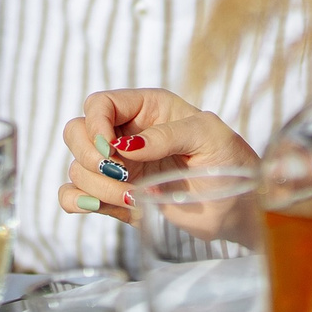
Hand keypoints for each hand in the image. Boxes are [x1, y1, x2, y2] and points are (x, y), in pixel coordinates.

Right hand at [58, 88, 259, 235]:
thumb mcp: (209, 135)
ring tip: (136, 198)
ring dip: (98, 185)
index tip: (111, 149)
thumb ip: (167, 134)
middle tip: (123, 175)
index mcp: (147, 109)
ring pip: (77, 167)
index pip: (99, 104)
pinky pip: (74, 195)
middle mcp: (127, 135)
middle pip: (76, 131)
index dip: (95, 124)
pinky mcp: (115, 197)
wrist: (237, 208)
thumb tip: (125, 147)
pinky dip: (79, 202)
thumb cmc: (230, 161)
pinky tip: (102, 206)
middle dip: (91, 155)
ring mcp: (119, 167)